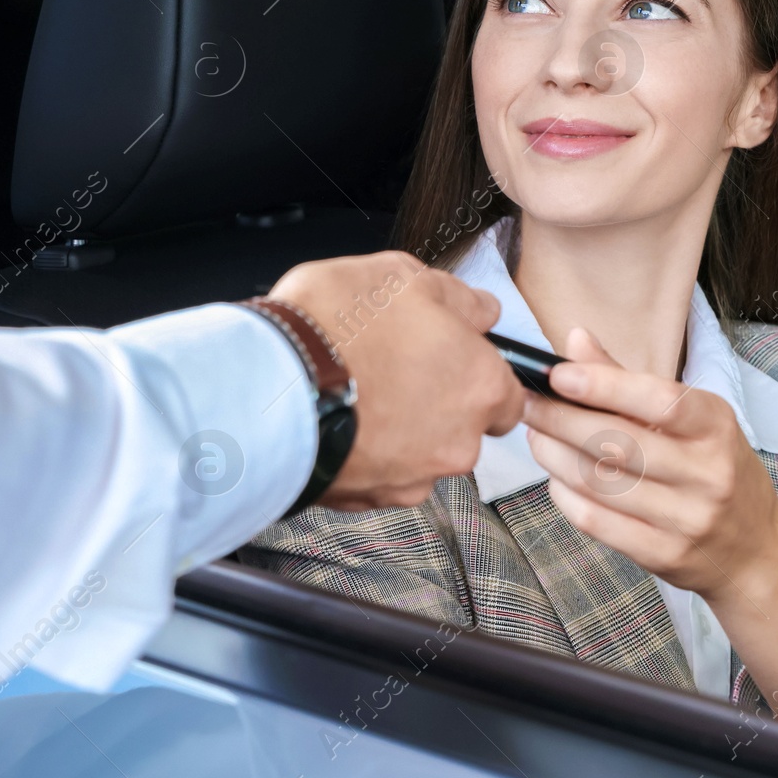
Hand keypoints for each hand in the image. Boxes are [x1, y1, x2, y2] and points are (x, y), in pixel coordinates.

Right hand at [269, 252, 523, 510]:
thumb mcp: (402, 277)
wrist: (268, 387)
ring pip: (418, 454)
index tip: (451, 359)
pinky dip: (362, 451)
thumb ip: (457, 298)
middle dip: (434, 403)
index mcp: (481, 386)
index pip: (509, 395)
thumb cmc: (336, 327)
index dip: (477, 373)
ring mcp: (412, 478)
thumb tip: (479, 310)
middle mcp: (458, 442)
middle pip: (462, 427)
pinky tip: (335, 419)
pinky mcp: (367, 500)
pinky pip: (375, 475)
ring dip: (396, 430)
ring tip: (355, 392)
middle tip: (392, 368)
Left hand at [520, 328, 777, 599]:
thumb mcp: (692, 419)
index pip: (660, 400)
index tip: (557, 374)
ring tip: (535, 435)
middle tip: (527, 402)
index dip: (603, 385)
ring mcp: (688, 518)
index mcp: (716, 426)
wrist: (754, 549)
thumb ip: (629, 381)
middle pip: (619, 442)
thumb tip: (575, 340)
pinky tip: (555, 477)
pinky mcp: (665, 555)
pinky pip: (598, 522)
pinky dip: (565, 495)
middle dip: (561, 419)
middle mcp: (708, 473)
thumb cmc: (713, 469)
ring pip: (601, 482)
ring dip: (555, 455)